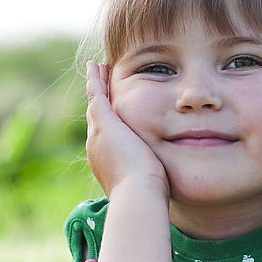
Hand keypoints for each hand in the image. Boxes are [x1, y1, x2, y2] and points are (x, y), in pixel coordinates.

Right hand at [85, 61, 168, 197]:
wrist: (138, 195)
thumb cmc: (149, 195)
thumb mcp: (150, 182)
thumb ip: (153, 175)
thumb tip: (166, 180)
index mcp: (107, 160)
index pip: (107, 134)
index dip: (109, 120)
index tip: (112, 111)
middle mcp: (97, 146)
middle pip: (97, 116)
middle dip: (100, 100)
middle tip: (100, 82)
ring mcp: (98, 134)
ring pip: (95, 103)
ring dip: (96, 85)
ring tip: (98, 69)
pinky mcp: (105, 124)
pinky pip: (97, 95)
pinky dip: (95, 80)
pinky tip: (97, 66)